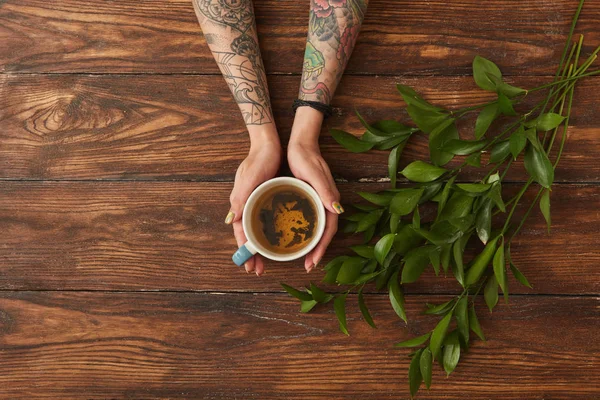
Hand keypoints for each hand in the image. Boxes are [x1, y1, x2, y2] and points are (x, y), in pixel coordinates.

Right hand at [226, 131, 280, 275]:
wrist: (267, 144)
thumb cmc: (257, 161)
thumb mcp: (248, 180)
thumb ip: (239, 199)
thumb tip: (230, 220)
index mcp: (240, 204)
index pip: (240, 233)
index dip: (244, 251)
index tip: (248, 267)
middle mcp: (246, 206)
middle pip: (248, 235)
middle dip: (251, 254)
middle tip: (257, 271)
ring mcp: (256, 203)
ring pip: (256, 230)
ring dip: (259, 246)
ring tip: (265, 261)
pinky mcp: (266, 198)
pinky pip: (265, 220)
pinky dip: (267, 233)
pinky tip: (276, 239)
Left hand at [288, 107, 342, 272]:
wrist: (301, 143)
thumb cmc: (306, 157)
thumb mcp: (315, 173)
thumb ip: (326, 190)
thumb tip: (337, 210)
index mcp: (329, 200)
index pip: (329, 230)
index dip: (322, 247)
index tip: (312, 261)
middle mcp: (326, 203)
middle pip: (324, 233)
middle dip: (317, 251)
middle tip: (307, 266)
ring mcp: (319, 202)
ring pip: (318, 229)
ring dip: (312, 244)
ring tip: (303, 258)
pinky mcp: (310, 199)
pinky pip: (310, 220)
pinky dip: (305, 232)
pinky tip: (296, 238)